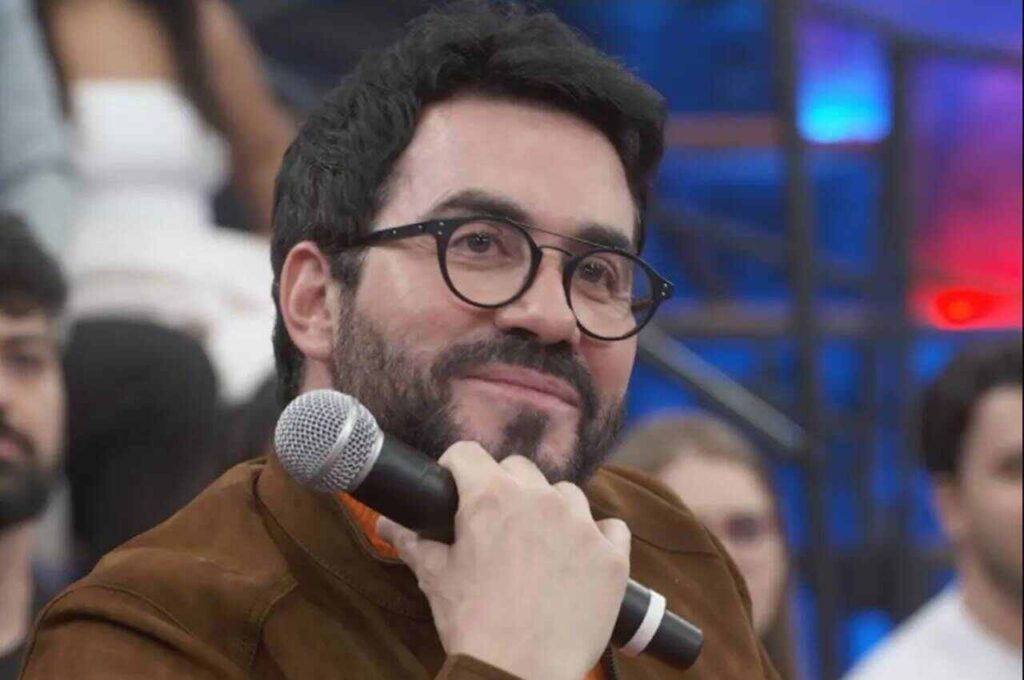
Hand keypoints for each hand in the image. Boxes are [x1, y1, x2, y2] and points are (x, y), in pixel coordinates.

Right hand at [377, 442, 630, 679]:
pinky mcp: (612, 555)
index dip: (456, 469)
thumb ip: (411, 540)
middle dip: (505, 489)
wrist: (519, 675)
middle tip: (497, 526)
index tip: (456, 487)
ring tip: (540, 548)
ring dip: (552, 511)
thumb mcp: (435, 577)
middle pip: (519, 469)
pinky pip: (610, 528)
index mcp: (491, 498)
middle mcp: (540, 499)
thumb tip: (387, 523)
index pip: (468, 453)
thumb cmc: (475, 626)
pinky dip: (596, 539)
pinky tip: (580, 562)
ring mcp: (582, 525)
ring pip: (565, 494)